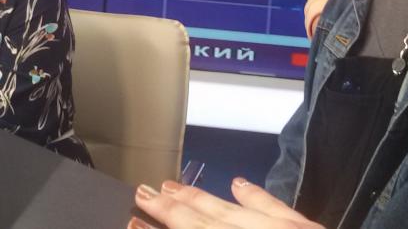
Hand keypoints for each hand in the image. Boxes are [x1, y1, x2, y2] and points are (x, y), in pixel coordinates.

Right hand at [130, 178, 323, 228]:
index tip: (131, 222)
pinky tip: (238, 183)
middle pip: (204, 224)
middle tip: (142, 193)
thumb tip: (196, 224)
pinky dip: (255, 197)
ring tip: (173, 185)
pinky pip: (276, 209)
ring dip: (202, 197)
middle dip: (171, 209)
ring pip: (233, 211)